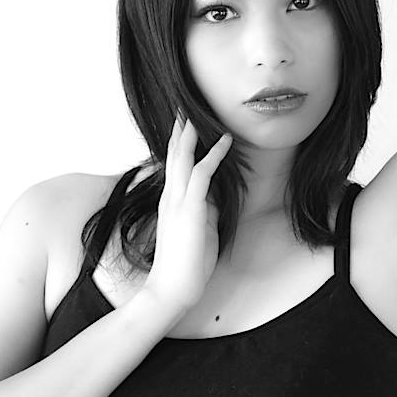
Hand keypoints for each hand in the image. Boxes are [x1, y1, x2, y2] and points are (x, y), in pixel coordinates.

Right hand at [142, 113, 232, 313]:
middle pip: (173, 155)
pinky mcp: (190, 209)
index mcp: (170, 202)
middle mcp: (170, 197)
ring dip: (191, 134)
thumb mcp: (198, 231)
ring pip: (183, 158)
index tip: (184, 125)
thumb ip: (204, 211)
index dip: (178, 144)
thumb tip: (215, 197)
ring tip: (196, 113)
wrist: (172, 289)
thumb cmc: (185, 264)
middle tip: (183, 108)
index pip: (173, 166)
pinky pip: (203, 173)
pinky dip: (215, 155)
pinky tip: (226, 141)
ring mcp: (178, 201)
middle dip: (179, 131)